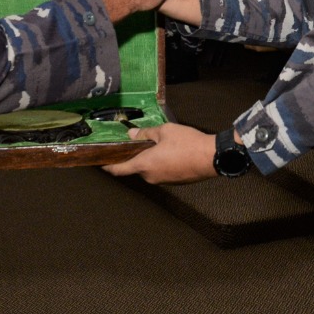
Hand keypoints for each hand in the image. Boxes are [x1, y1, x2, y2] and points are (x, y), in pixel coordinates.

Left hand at [101, 123, 216, 183]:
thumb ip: (146, 133)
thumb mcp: (164, 131)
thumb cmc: (187, 143)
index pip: (119, 169)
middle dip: (136, 157)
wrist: (211, 157)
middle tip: (141, 143)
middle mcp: (151, 176)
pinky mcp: (175, 182)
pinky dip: (162, 164)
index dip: (108, 167)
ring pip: (150, 170)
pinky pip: (162, 172)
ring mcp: (163, 181)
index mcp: (144, 164)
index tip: (101, 163)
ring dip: (150, 160)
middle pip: (136, 168)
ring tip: (160, 145)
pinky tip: (171, 152)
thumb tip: (132, 134)